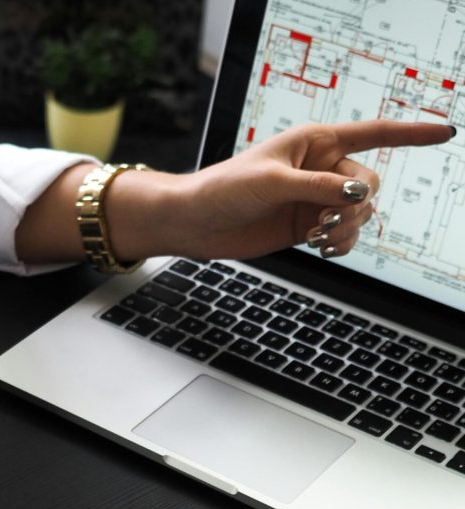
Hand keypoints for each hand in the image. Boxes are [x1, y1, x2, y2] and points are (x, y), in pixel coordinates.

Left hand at [106, 119, 454, 261]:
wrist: (196, 224)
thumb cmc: (225, 189)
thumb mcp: (272, 183)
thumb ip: (317, 188)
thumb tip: (358, 194)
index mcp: (316, 142)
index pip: (374, 133)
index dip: (412, 133)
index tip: (447, 132)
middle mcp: (321, 169)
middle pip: (368, 184)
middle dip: (355, 205)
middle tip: (325, 223)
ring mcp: (315, 200)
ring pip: (358, 213)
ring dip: (347, 228)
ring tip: (319, 238)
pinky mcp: (307, 227)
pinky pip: (343, 236)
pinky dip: (341, 244)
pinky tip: (324, 249)